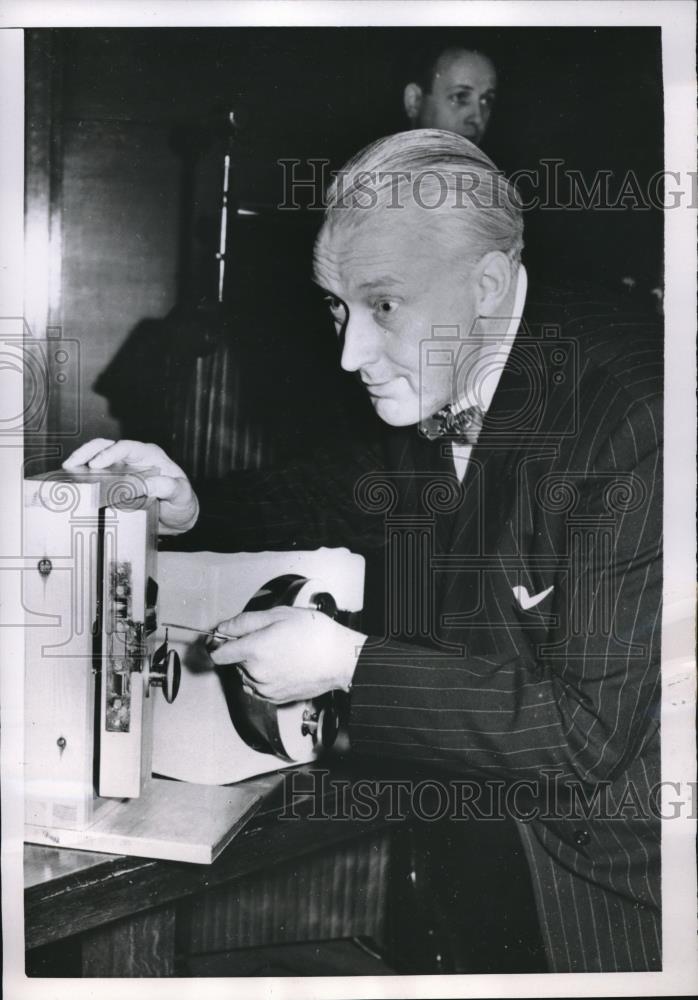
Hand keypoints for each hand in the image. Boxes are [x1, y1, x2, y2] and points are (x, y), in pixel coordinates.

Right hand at [63, 438, 198, 533]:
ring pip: (97, 457)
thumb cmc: (182, 502)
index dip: (110, 453)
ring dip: (81, 461)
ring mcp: (122, 471)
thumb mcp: (181, 495)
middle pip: (106, 446)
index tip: (97, 464)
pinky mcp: (114, 484)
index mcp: (150, 456)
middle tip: (72, 464)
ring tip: (67, 470)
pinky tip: (73, 483)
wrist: (178, 518)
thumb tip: (146, 484)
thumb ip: (167, 487)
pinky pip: (96, 476)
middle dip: (87, 452)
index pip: (127, 447)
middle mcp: (134, 459)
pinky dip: (84, 477)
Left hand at [209, 606, 366, 703]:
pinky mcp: (275, 699)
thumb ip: (245, 621)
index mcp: (254, 650)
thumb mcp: (279, 615)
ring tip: (280, 652)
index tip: (223, 639)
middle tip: (268, 638)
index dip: (218, 643)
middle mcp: (256, 673)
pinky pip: (258, 687)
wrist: (340, 659)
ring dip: (254, 665)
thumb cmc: (316, 635)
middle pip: (234, 662)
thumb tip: (223, 628)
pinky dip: (264, 677)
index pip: (218, 654)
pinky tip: (283, 665)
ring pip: (246, 675)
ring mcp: (265, 689)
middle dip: (245, 650)